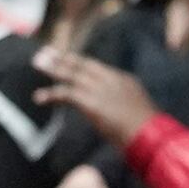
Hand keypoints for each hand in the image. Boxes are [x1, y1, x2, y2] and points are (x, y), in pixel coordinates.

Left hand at [35, 47, 158, 147]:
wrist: (151, 136)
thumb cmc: (149, 132)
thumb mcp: (140, 114)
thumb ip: (127, 110)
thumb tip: (121, 117)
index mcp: (124, 81)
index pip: (97, 67)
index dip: (79, 61)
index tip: (67, 57)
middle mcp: (111, 80)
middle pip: (82, 65)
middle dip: (64, 58)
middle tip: (47, 51)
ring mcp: (101, 90)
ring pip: (72, 75)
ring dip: (53, 68)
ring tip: (36, 63)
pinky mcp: (92, 103)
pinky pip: (66, 94)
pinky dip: (51, 95)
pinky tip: (39, 98)